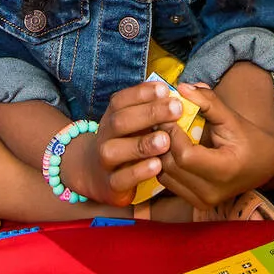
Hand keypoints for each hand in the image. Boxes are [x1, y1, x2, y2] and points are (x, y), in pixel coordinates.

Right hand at [62, 79, 182, 206]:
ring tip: (166, 139)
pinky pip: (122, 178)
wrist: (96, 174)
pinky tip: (157, 165)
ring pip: (116, 150)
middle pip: (121, 121)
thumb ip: (150, 108)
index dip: (141, 94)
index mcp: (112, 117)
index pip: (121, 101)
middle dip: (149, 113)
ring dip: (142, 144)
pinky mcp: (111, 184)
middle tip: (176, 109)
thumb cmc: (125, 142)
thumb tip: (177, 90)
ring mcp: (105, 161)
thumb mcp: (133, 123)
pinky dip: (139, 172)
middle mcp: (105, 136)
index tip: (165, 89)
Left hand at [154, 81, 273, 208]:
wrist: (263, 164)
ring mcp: (203, 201)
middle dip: (163, 141)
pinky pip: (168, 182)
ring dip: (160, 152)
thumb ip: (208, 102)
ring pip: (165, 175)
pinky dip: (164, 163)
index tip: (169, 116)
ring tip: (165, 133)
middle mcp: (213, 192)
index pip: (185, 155)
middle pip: (172, 165)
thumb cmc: (248, 138)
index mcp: (225, 170)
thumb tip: (181, 87)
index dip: (173, 133)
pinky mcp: (196, 203)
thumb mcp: (231, 117)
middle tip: (161, 121)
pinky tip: (169, 148)